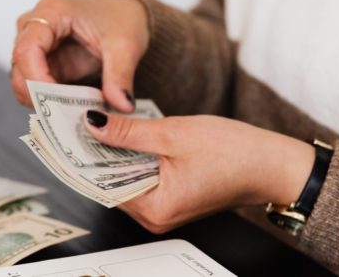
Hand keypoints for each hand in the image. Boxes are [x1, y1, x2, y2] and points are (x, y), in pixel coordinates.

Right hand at [11, 0, 148, 111]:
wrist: (125, 14)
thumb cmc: (120, 17)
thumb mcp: (126, 45)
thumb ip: (120, 75)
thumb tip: (121, 104)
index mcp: (51, 13)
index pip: (27, 50)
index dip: (36, 79)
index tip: (56, 102)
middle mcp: (35, 28)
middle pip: (19, 69)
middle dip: (39, 97)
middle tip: (67, 116)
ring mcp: (36, 47)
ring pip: (24, 83)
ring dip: (44, 102)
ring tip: (73, 114)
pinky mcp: (44, 65)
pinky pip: (37, 89)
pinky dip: (51, 103)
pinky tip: (72, 110)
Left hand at [83, 110, 314, 232]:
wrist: (272, 163)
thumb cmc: (235, 152)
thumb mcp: (174, 133)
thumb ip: (128, 132)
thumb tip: (94, 125)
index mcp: (155, 208)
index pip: (102, 184)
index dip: (82, 156)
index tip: (66, 133)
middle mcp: (156, 217)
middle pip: (111, 183)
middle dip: (97, 152)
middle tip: (81, 120)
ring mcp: (165, 209)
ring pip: (126, 179)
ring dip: (116, 153)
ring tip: (103, 123)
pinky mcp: (174, 197)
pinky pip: (143, 178)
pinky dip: (134, 157)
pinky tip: (129, 135)